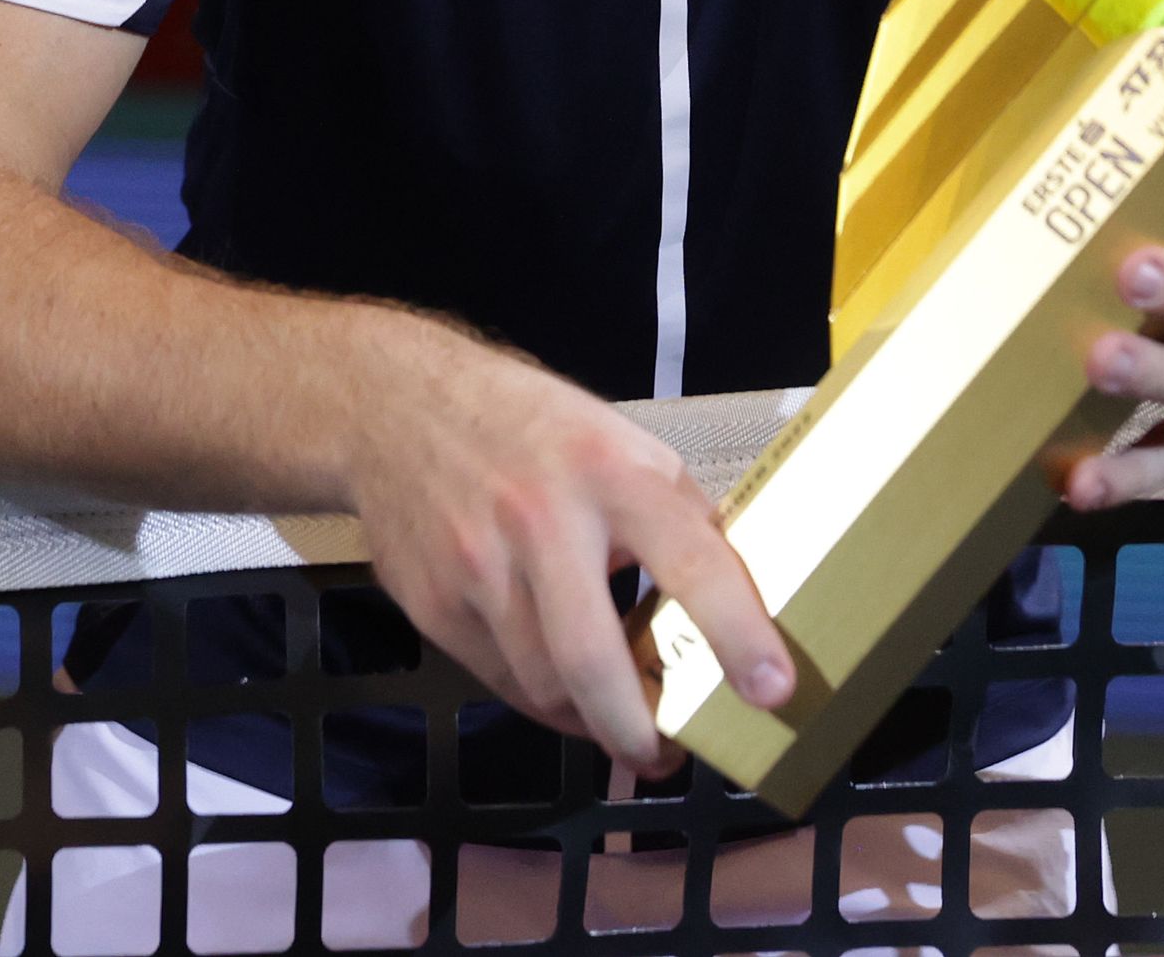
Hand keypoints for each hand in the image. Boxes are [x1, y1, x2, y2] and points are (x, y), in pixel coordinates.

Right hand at [340, 322, 791, 769]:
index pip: (690, 560)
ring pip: (544, 685)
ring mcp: (477, 565)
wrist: (391, 407)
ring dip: (590, 718)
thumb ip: (674, 515)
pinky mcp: (434, 603)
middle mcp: (541, 520)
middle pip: (591, 660)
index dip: (737, 632)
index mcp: (610, 472)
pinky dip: (541, 696)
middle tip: (667, 756)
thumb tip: (741, 600)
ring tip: (618, 718)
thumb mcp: (618, 442)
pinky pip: (500, 679)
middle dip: (637, 730)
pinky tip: (559, 683)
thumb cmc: (528, 426)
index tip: (773, 690)